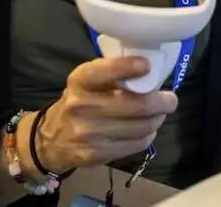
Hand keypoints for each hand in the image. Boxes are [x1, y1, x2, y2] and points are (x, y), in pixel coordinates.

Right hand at [34, 57, 177, 173]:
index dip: (128, 68)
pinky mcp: (96, 154)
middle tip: (170, 100)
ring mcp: (88, 133)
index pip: (104, 71)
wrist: (50, 140)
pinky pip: (135, 144)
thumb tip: (150, 72)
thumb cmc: (78, 103)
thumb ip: (112, 75)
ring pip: (141, 127)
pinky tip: (146, 130)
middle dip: (161, 102)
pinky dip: (147, 136)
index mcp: (80, 81)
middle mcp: (81, 106)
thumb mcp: (86, 82)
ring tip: (159, 114)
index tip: (147, 66)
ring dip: (157, 119)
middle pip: (136, 105)